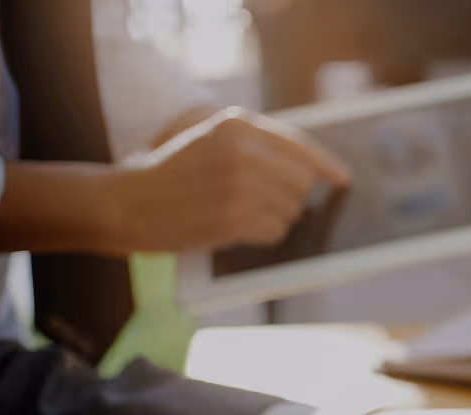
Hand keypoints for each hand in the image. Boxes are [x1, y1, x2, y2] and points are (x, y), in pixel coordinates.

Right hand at [113, 108, 350, 251]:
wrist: (126, 203)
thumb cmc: (170, 172)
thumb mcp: (206, 135)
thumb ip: (255, 142)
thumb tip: (312, 168)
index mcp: (234, 123)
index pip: (298, 145)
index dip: (327, 165)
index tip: (344, 180)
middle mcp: (240, 150)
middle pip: (300, 183)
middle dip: (287, 197)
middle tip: (255, 201)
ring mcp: (237, 185)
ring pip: (290, 211)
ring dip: (272, 218)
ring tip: (237, 212)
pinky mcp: (232, 217)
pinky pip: (274, 232)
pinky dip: (262, 235)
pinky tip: (235, 228)